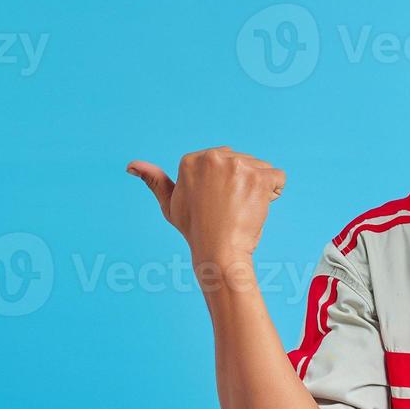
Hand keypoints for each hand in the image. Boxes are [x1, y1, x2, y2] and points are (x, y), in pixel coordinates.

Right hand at [127, 146, 285, 265]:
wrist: (219, 251)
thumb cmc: (195, 231)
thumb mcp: (170, 204)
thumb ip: (154, 180)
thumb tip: (131, 165)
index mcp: (191, 160)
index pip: (223, 163)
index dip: (224, 186)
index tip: (215, 204)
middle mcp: (213, 157)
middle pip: (242, 162)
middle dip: (242, 184)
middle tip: (229, 209)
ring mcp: (237, 165)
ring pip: (261, 169)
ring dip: (258, 189)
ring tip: (241, 210)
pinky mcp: (259, 176)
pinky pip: (278, 178)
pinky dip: (274, 194)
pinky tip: (257, 208)